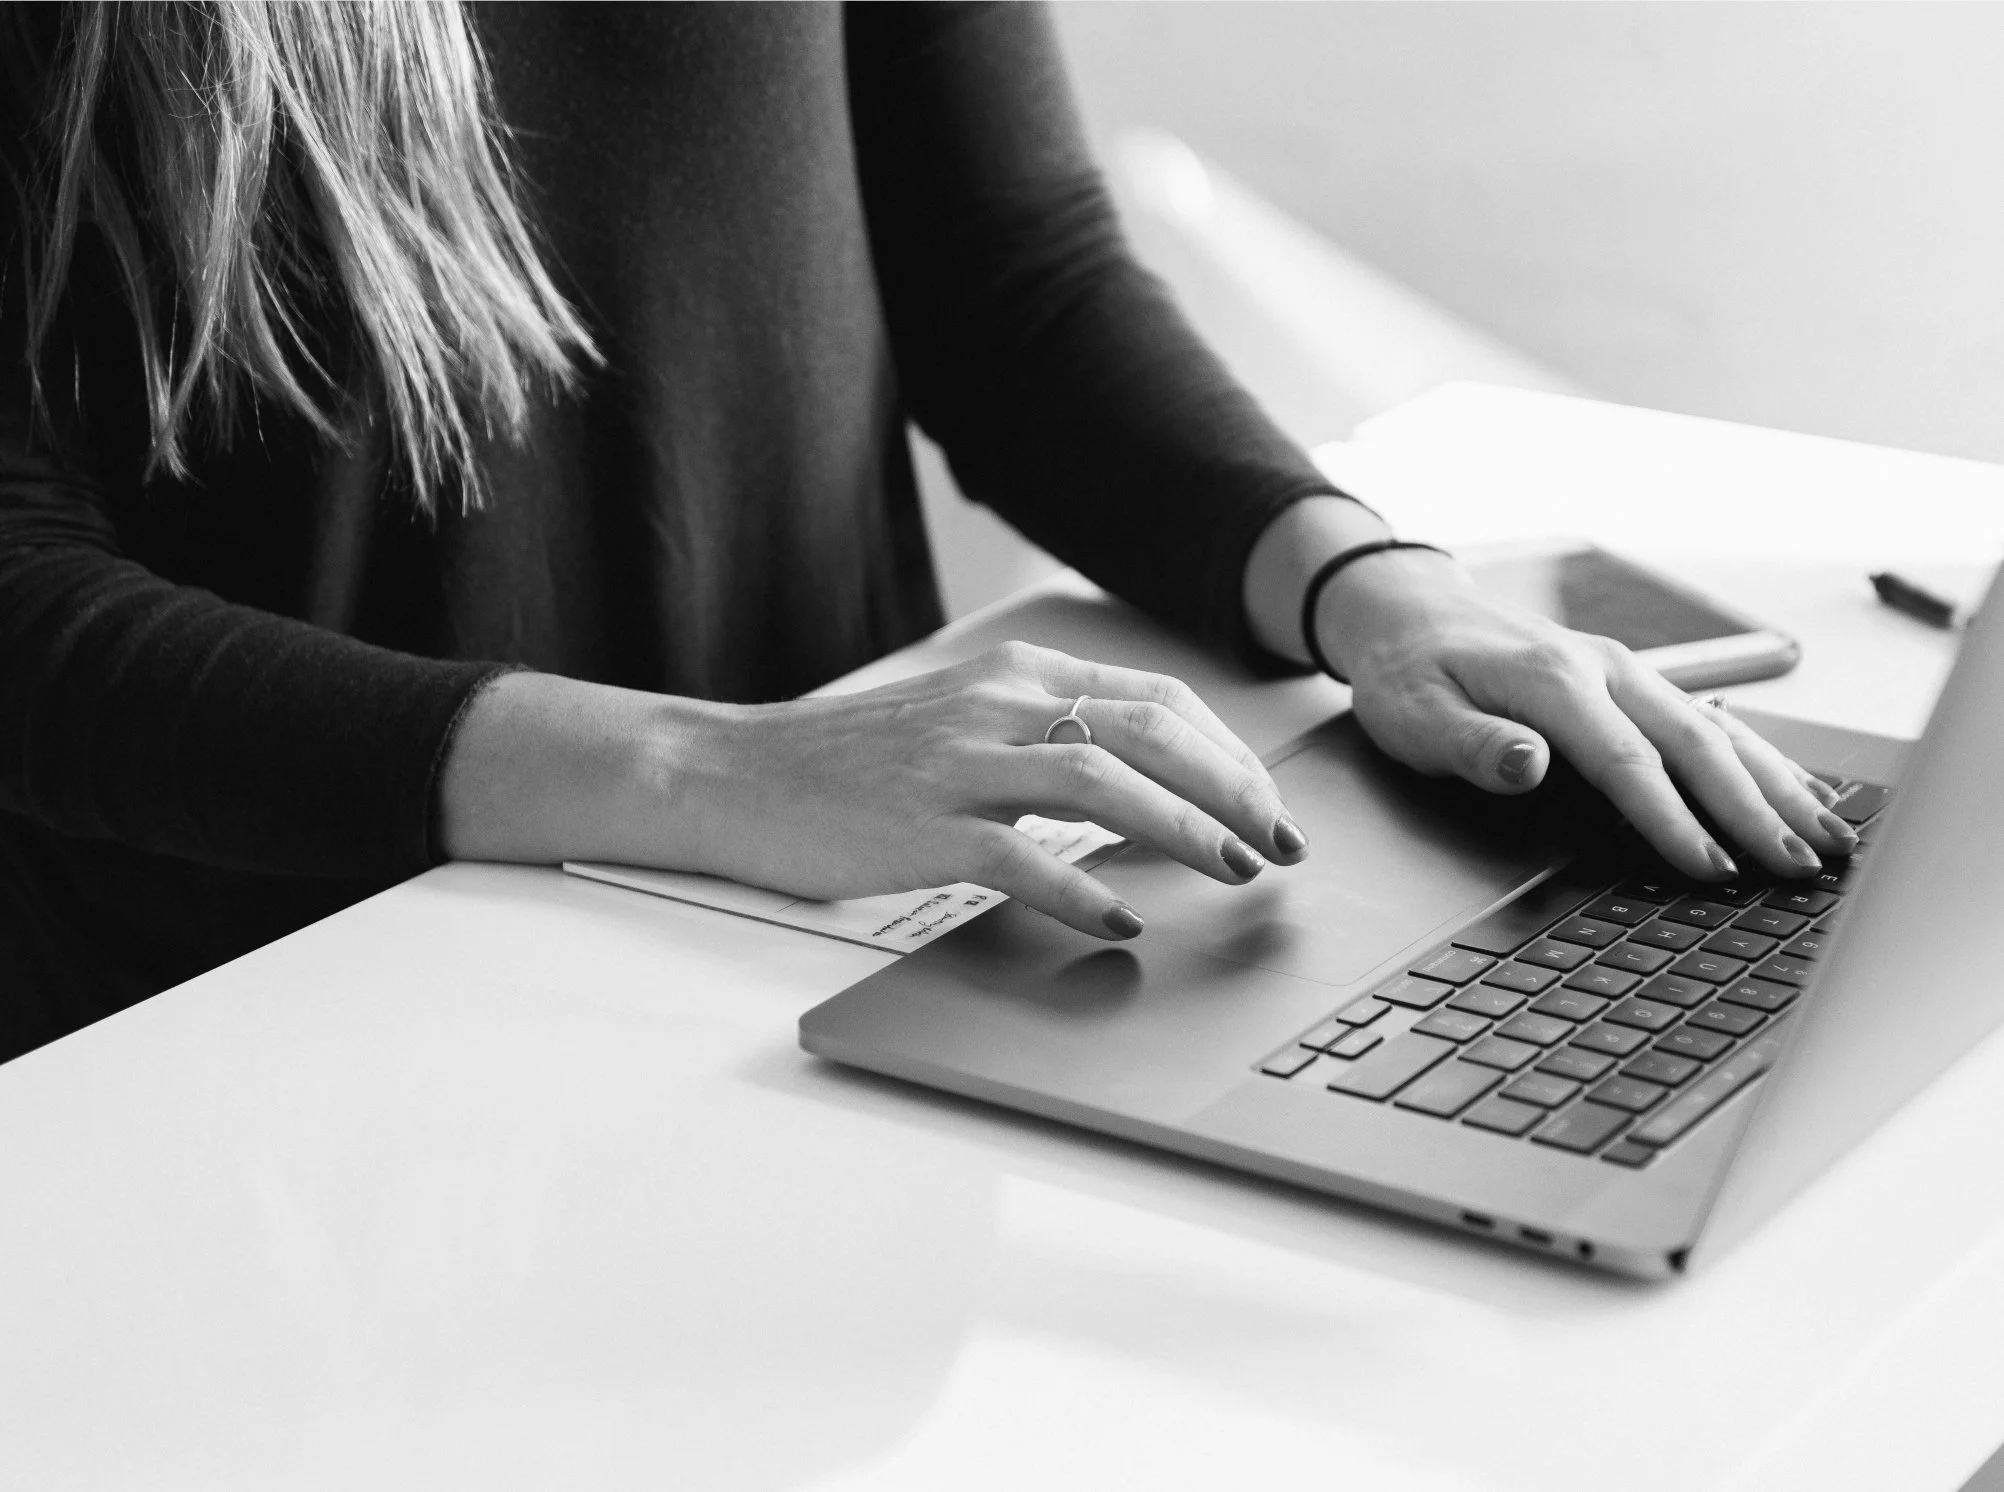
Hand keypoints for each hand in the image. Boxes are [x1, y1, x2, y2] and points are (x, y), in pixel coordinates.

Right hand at [665, 643, 1306, 938]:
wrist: (734, 774)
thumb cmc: (849, 761)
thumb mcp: (958, 719)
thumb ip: (1042, 735)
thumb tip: (1143, 782)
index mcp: (1015, 675)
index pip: (1156, 696)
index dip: (1228, 751)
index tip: (1268, 802)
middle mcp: (998, 705)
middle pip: (1150, 730)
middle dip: (1235, 789)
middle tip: (1282, 844)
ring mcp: (960, 763)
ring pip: (1105, 780)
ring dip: (1186, 829)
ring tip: (1234, 872)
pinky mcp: (923, 827)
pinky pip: (1023, 857)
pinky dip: (1085, 891)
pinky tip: (1122, 923)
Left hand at [1315, 547, 1856, 880]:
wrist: (1409, 612)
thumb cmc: (1408, 672)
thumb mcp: (1414, 715)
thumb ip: (1474, 744)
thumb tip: (1529, 765)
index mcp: (1553, 681)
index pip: (1627, 762)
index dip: (1673, 820)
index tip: (1712, 868)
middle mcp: (1604, 670)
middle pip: (1696, 745)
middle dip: (1755, 810)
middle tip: (1800, 868)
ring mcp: (1626, 673)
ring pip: (1718, 730)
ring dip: (1776, 786)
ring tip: (1828, 838)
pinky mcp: (1632, 682)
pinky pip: (1709, 720)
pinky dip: (1760, 759)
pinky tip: (1796, 792)